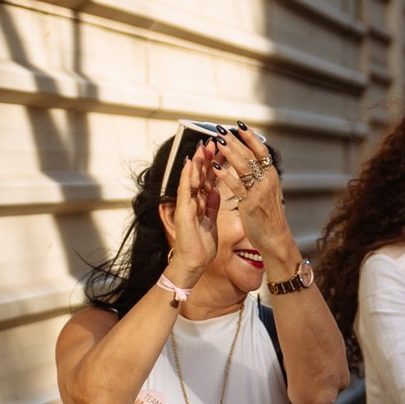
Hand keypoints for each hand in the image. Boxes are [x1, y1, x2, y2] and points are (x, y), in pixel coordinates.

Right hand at [160, 150, 219, 286]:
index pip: (208, 179)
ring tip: (202, 147)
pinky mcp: (183, 211)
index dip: (214, 164)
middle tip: (213, 141)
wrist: (193, 262)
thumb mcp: (211, 220)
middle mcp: (192, 201)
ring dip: (197, 163)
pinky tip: (190, 165)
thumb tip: (217, 190)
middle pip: (200, 176)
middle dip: (207, 158)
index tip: (221, 149)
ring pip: (192, 180)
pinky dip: (187, 177)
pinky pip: (185, 192)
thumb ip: (212, 204)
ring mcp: (186, 205)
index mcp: (201, 203)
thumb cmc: (201, 245)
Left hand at [211, 127, 294, 262]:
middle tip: (221, 130)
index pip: (261, 150)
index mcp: (271, 175)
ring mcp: (259, 191)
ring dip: (229, 152)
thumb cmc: (268, 215)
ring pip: (243, 166)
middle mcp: (267, 180)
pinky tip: (215, 167)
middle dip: (234, 140)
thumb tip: (252, 161)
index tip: (239, 125)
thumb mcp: (268, 191)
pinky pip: (237, 185)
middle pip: (250, 154)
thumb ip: (260, 176)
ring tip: (217, 142)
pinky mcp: (250, 203)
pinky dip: (225, 175)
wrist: (275, 237)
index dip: (250, 137)